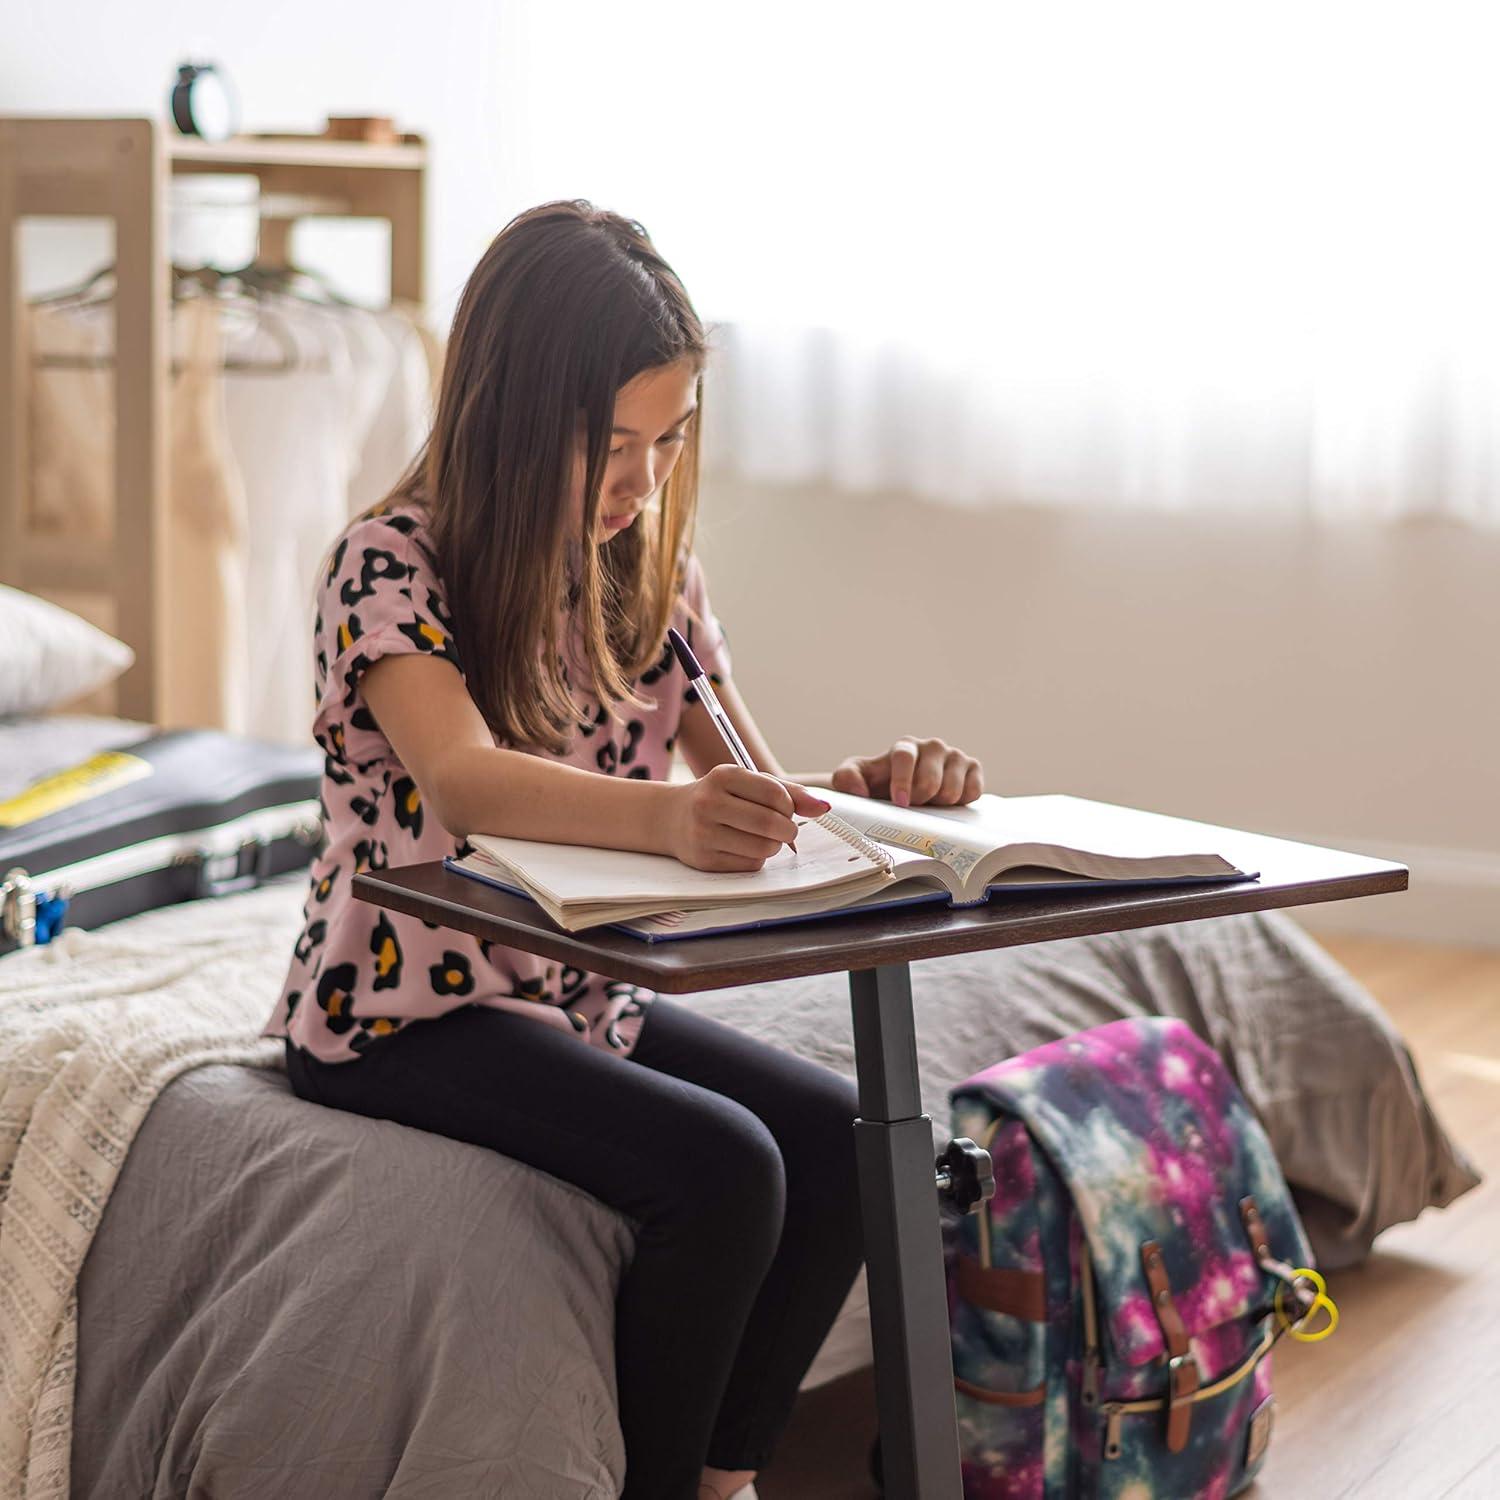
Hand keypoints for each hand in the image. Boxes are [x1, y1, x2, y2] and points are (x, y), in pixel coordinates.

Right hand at [666, 764, 832, 872]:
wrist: (672, 817)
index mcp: (723, 776)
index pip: (776, 794)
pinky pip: (750, 865)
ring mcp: (703, 833)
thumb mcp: (749, 784)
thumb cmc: (721, 797)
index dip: (790, 806)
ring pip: (764, 848)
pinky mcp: (704, 860)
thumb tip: (824, 807)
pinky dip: (757, 858)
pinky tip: (744, 847)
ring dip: (774, 845)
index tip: (786, 809)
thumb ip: (789, 792)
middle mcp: (708, 803)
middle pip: (771, 824)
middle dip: (788, 829)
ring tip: (763, 837)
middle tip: (784, 828)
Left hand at [830, 737, 983, 806]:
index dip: (902, 781)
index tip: (899, 802)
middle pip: (930, 781)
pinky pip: (973, 792)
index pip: (905, 757)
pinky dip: (959, 803)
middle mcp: (932, 747)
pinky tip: (945, 802)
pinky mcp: (973, 769)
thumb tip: (858, 790)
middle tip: (911, 806)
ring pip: (952, 790)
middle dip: (918, 800)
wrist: (902, 791)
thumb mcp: (853, 779)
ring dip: (938, 804)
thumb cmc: (878, 784)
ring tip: (927, 804)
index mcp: (905, 747)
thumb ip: (846, 778)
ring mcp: (954, 757)